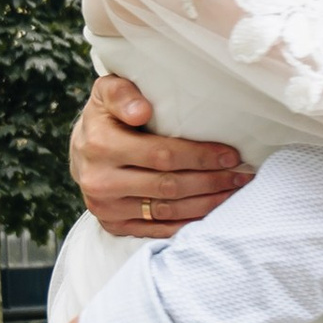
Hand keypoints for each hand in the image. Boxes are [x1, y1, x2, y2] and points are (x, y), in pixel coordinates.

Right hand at [70, 72, 248, 235]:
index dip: (200, 156)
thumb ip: (122, 94)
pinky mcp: (114, 225)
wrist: (81, 150)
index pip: (161, 155)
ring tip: (234, 192)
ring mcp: (107, 208)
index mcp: (101, 145)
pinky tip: (211, 212)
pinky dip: (189, 224)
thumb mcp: (107, 93)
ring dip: (207, 204)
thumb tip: (142, 110)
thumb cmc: (106, 116)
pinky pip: (158, 229)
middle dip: (211, 181)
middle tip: (241, 175)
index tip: (230, 154)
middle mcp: (100, 181)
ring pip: (167, 211)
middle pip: (169, 186)